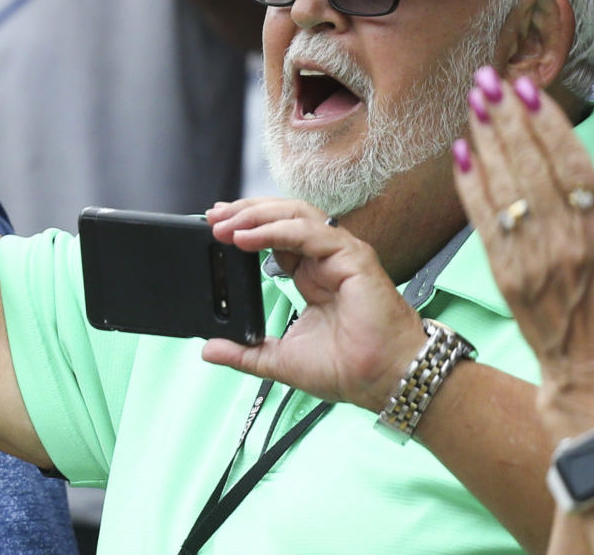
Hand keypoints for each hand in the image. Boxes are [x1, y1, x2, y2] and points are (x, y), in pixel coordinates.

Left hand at [201, 197, 425, 409]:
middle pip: (282, 217)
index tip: (214, 228)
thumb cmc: (349, 369)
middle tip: (212, 217)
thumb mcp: (279, 360)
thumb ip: (244, 352)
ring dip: (256, 215)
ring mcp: (341, 256)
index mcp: (312, 277)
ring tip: (225, 224)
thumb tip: (209, 350)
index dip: (245, 227)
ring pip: (296, 216)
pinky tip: (249, 237)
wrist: (384, 381)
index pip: (275, 236)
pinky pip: (310, 233)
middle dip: (244, 212)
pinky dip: (276, 230)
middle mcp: (325, 261)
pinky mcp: (354, 259)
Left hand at [457, 67, 593, 434]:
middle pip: (531, 168)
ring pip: (504, 188)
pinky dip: (471, 185)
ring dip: (486, 142)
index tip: (528, 89)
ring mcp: (533, 260)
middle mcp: (568, 243)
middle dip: (508, 120)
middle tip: (489, 80)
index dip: (547, 124)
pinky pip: (483, 221)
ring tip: (473, 104)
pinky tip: (461, 154)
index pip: (571, 165)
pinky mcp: (506, 277)